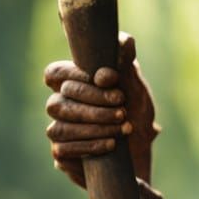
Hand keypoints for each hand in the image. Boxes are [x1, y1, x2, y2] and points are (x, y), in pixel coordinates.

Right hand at [45, 33, 159, 188]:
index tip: (109, 79)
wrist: (143, 149)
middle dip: (94, 104)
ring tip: (123, 127)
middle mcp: (60, 105)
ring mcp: (59, 131)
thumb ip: (126, 61)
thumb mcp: (135, 85)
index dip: (76, 76)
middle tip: (123, 108)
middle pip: (58, 101)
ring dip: (94, 126)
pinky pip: (63, 150)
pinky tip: (111, 144)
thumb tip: (125, 42)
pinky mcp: (63, 156)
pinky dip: (89, 146)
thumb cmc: (135, 111)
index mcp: (71, 84)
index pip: (54, 74)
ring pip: (61, 127)